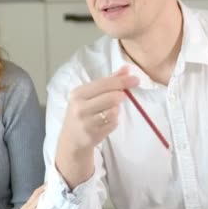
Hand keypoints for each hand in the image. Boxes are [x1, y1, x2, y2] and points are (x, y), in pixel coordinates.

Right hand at [55, 67, 138, 186]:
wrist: (71, 139)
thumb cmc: (83, 113)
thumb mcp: (89, 95)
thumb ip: (108, 81)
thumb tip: (126, 69)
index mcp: (78, 94)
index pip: (104, 83)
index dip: (122, 81)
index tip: (135, 79)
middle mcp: (79, 107)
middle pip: (112, 97)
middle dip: (120, 95)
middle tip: (122, 96)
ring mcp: (86, 122)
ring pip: (114, 112)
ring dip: (116, 110)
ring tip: (109, 110)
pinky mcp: (92, 135)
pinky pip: (113, 124)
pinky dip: (114, 121)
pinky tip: (106, 121)